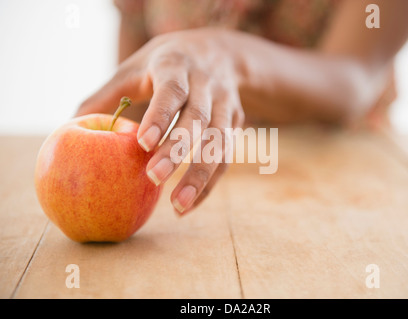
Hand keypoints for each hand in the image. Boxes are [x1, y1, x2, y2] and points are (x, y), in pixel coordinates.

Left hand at [77, 28, 244, 213]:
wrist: (219, 52)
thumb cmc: (165, 65)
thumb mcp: (135, 68)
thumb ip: (106, 95)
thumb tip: (68, 127)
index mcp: (176, 66)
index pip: (172, 91)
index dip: (160, 116)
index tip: (143, 144)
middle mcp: (206, 84)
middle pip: (198, 118)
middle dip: (178, 150)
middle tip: (154, 179)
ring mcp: (226, 103)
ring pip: (220, 141)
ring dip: (201, 175)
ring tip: (179, 206)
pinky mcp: (236, 121)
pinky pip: (227, 156)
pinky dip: (210, 182)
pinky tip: (191, 204)